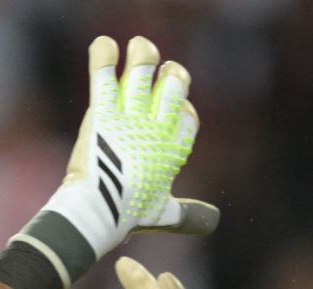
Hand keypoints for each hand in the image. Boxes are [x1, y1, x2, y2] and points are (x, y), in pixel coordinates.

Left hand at [36, 36, 217, 271]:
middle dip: (172, 76)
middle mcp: (156, 127)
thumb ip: (187, 214)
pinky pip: (104, 76)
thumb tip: (213, 221)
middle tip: (163, 72)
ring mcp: (130, 116)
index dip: (184, 109)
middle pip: (173, 87)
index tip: (177, 111)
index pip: (187, 117)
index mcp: (172, 148)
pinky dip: (103, 57)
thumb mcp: (164, 213)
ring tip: (139, 48)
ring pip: (143, 73)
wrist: (99, 211)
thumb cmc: (129, 215)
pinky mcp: (103, 112)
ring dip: (143, 55)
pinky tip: (104, 45)